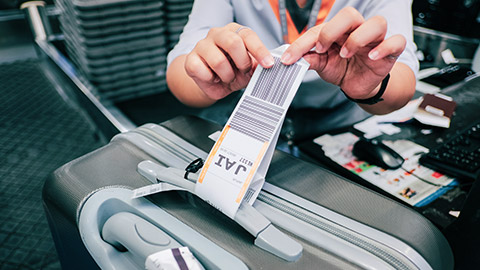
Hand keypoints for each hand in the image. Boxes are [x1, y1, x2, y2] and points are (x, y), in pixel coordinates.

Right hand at [184, 23, 273, 100]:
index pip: (248, 35)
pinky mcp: (190, 59)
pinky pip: (202, 70)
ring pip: (218, 61)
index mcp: (234, 32)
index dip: (259, 50)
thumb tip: (265, 66)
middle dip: (242, 62)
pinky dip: (211, 79)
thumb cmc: (233, 70)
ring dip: (227, 76)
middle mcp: (217, 34)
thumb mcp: (248, 70)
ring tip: (227, 77)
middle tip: (244, 72)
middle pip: (233, 42)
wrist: (213, 82)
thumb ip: (256, 66)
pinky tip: (213, 78)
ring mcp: (202, 45)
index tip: (268, 64)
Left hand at [281, 7, 405, 99]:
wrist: (358, 86)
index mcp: (338, 31)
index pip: (319, 29)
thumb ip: (310, 60)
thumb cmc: (342, 68)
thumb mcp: (322, 65)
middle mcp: (357, 30)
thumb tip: (292, 58)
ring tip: (346, 54)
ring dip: (358, 38)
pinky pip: (396, 41)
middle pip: (350, 15)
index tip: (290, 57)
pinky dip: (385, 47)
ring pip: (376, 23)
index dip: (302, 43)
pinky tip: (372, 57)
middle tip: (321, 48)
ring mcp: (375, 40)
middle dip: (332, 30)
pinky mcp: (390, 52)